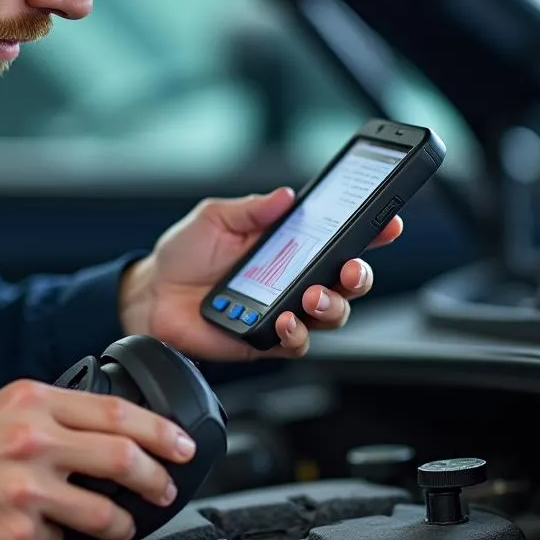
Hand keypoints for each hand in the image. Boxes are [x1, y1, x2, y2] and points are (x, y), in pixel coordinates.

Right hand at [0, 380, 196, 539]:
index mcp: (33, 401)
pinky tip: (52, 533)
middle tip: (165, 488)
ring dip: (124, 522)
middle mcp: (33, 439)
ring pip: (103, 510)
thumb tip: (111, 430)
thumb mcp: (3, 411)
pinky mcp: (17, 531)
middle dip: (156, 477)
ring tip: (124, 524)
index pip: (116, 411)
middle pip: (121, 456)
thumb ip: (55, 414)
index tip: (181, 443)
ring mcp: (26, 487)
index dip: (159, 430)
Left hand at [119, 187, 402, 360]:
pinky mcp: (267, 339)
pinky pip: (296, 343)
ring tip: (312, 296)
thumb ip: (251, 209)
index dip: (371, 231)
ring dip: (331, 305)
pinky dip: (296, 333)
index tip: (388, 222)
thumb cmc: (186, 253)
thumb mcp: (215, 217)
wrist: (151, 293)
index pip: (341, 237)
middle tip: (350, 269)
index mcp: (292, 244)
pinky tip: (285, 321)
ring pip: (332, 315)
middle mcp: (296, 278)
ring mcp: (285, 310)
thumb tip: (285, 196)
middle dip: (360, 274)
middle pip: (348, 281)